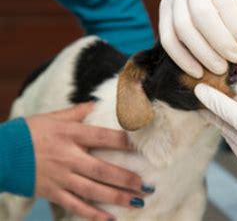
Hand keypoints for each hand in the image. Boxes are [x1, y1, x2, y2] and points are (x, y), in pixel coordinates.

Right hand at [26, 103, 151, 220]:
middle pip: (101, 169)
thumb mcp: (55, 116)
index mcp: (70, 135)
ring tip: (137, 201)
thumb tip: (100, 103)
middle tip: (145, 185)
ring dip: (116, 197)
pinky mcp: (52, 192)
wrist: (1, 153)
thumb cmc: (30, 131)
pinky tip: (110, 218)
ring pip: (92, 190)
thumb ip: (80, 111)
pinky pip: (75, 206)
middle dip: (125, 178)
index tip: (141, 147)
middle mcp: (67, 157)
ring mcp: (60, 177)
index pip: (102, 137)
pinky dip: (92, 214)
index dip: (123, 142)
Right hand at [159, 0, 236, 77]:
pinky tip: (198, 72)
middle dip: (220, 41)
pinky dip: (181, 58)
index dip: (236, 27)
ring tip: (220, 68)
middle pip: (200, 13)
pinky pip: (167, 37)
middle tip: (236, 59)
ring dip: (202, 52)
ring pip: (181, 26)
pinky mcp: (164, 10)